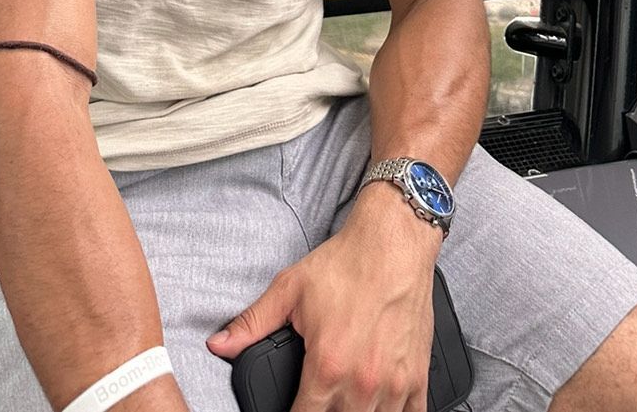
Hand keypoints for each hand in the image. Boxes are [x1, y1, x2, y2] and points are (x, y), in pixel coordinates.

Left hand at [206, 185, 441, 409]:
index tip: (292, 410)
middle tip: (317, 401)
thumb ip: (253, 323)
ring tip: (343, 402)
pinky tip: (377, 407)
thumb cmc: (347, 263)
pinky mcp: (417, 376)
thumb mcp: (290, 288)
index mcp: (327, 366)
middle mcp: (363, 382)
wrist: (393, 242)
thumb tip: (219, 345)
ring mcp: (394, 384)